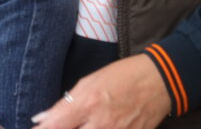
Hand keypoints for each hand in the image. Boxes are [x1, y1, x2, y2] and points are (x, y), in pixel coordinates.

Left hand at [31, 55, 170, 128]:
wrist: (158, 82)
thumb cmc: (122, 76)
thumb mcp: (88, 82)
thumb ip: (63, 104)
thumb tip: (42, 119)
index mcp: (88, 104)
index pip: (55, 126)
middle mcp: (101, 124)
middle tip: (58, 125)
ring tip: (81, 124)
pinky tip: (92, 127)